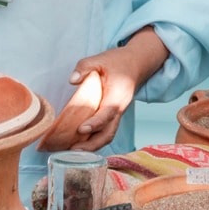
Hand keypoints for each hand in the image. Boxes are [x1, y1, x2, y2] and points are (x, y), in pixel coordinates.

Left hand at [55, 31, 169, 150]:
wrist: (136, 64)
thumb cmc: (118, 62)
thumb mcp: (100, 59)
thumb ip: (85, 67)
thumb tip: (73, 80)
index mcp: (117, 95)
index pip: (107, 114)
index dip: (95, 123)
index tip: (80, 129)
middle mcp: (119, 108)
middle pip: (108, 133)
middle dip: (92, 145)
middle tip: (73, 150)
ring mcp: (117, 114)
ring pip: (107, 135)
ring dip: (92, 145)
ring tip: (72, 150)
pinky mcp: (113, 115)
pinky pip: (105, 131)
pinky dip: (93, 139)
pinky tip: (79, 142)